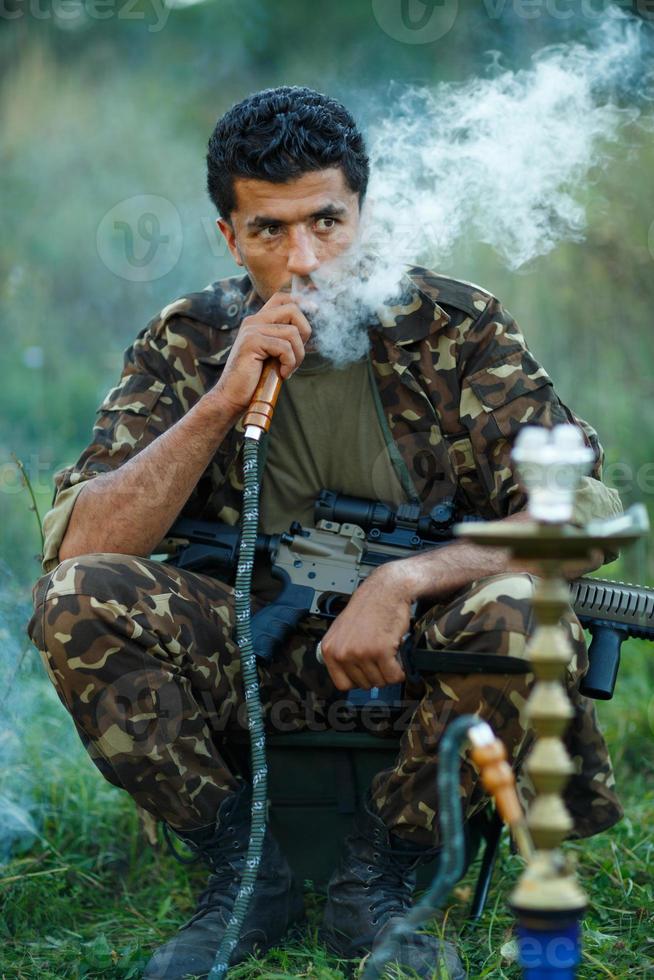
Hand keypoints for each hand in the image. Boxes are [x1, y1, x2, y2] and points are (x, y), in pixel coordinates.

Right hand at [209, 292, 311, 421]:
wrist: (232, 396)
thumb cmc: (254, 379)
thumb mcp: (272, 355)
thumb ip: (283, 340)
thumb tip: (306, 330)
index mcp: (258, 322)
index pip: (282, 298)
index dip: (301, 303)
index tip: (313, 315)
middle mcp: (254, 321)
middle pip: (292, 309)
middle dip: (304, 333)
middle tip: (296, 356)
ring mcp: (252, 330)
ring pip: (292, 332)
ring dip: (298, 355)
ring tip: (287, 370)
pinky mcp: (252, 342)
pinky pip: (285, 347)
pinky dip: (289, 363)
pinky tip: (282, 374)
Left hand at [319, 565, 412, 690]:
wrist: (386, 591)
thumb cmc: (367, 609)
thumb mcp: (342, 631)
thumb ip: (340, 654)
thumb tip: (347, 679)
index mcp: (329, 649)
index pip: (342, 685)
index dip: (359, 679)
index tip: (367, 671)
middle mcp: (342, 653)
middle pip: (364, 685)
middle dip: (376, 674)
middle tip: (381, 657)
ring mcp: (360, 653)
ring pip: (380, 682)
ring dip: (389, 671)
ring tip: (389, 652)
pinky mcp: (380, 651)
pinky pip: (393, 676)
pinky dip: (400, 671)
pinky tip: (398, 656)